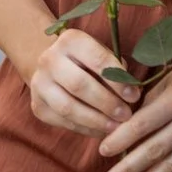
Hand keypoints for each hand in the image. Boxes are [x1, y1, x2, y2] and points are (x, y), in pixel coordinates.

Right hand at [24, 28, 139, 137]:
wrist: (52, 65)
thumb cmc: (87, 58)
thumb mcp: (102, 53)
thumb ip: (116, 68)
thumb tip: (131, 93)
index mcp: (71, 40)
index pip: (98, 60)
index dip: (118, 81)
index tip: (134, 96)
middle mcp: (50, 60)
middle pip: (79, 85)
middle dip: (106, 103)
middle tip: (126, 115)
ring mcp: (39, 84)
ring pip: (67, 107)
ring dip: (95, 120)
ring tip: (115, 126)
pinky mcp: (37, 106)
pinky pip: (62, 121)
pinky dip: (84, 128)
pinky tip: (100, 130)